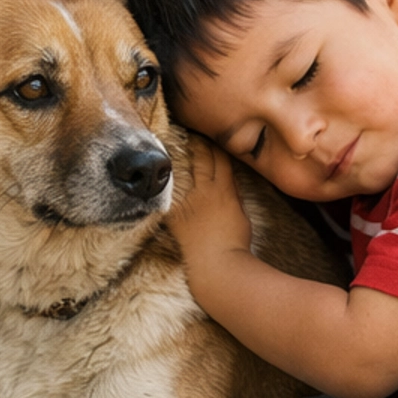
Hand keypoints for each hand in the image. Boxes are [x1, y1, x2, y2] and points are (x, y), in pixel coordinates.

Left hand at [168, 139, 252, 304]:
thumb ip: (232, 197)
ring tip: (176, 143)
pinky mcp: (175, 215)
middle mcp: (207, 191)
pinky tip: (156, 175)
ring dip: (182, 158)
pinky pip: (167, 195)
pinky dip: (163, 185)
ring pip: (186, 172)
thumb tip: (227, 186)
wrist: (219, 266)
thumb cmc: (235, 245)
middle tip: (193, 130)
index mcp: (226, 190)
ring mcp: (189, 201)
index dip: (218, 146)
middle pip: (204, 159)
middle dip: (200, 143)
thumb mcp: (241, 215)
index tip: (213, 135)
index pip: (223, 160)